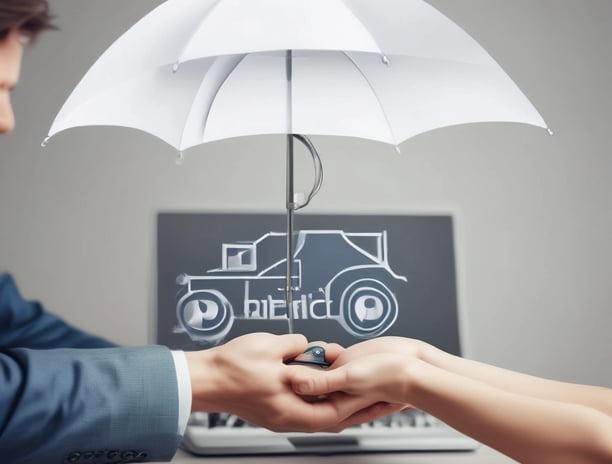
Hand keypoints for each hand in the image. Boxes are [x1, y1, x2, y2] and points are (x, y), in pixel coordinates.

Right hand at [185, 333, 399, 431]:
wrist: (204, 380)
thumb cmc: (229, 369)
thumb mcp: (269, 347)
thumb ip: (295, 346)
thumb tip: (306, 345)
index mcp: (287, 406)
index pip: (333, 412)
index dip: (356, 403)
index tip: (373, 395)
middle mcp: (285, 417)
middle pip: (330, 418)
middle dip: (355, 410)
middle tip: (375, 402)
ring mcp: (278, 416)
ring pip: (318, 416)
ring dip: (339, 407)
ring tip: (357, 397)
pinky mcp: (271, 411)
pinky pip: (305, 411)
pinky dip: (321, 404)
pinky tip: (326, 393)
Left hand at [289, 337, 431, 405]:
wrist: (411, 363)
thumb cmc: (387, 376)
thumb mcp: (350, 377)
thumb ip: (323, 381)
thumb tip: (296, 385)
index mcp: (335, 401)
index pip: (304, 393)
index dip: (294, 380)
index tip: (289, 366)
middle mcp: (336, 390)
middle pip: (307, 379)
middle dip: (304, 366)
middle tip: (304, 357)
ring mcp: (342, 376)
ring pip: (316, 366)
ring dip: (315, 356)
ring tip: (322, 352)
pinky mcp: (348, 363)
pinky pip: (328, 356)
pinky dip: (327, 350)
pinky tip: (331, 347)